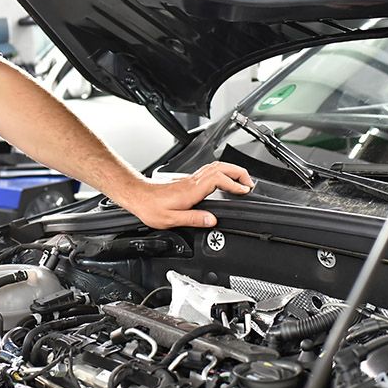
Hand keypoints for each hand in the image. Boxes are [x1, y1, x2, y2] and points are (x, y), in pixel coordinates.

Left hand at [115, 161, 253, 228]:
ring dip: (232, 171)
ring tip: (242, 181)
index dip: (234, 184)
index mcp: (192, 190)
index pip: (219, 179)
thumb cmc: (151, 207)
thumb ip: (194, 219)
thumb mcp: (171, 219)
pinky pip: (209, 171)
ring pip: (216, 167)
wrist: (138, 196)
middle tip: (249, 183)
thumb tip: (212, 221)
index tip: (244, 191)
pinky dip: (222, 174)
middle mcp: (193, 181)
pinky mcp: (188, 180)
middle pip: (221, 167)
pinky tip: (224, 182)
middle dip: (239, 172)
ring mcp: (190, 179)